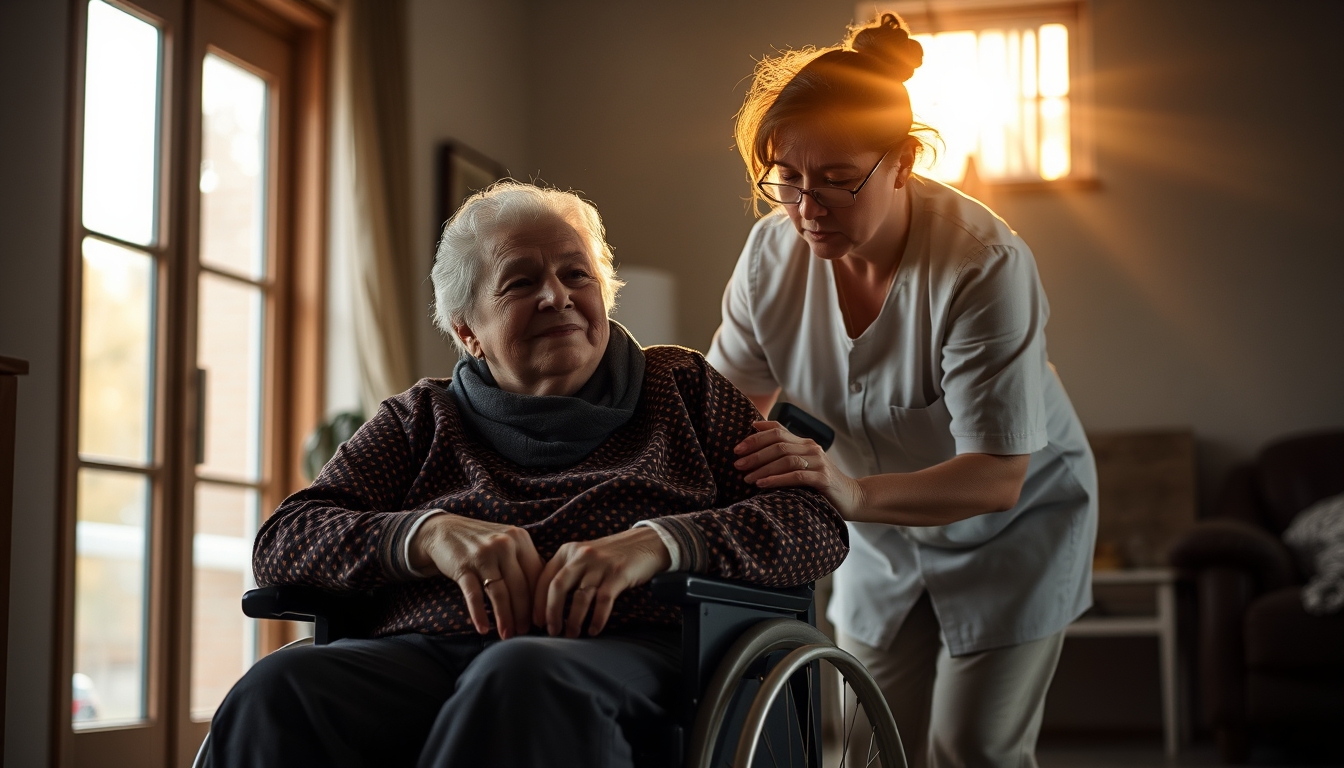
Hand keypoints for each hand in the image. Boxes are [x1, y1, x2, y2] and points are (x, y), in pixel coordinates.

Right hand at [410, 513, 542, 638]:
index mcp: (520, 539)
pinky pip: (474, 596)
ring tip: (507, 635)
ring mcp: (483, 555)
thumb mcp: (508, 542)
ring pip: (500, 593)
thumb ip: (525, 562)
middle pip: (520, 587)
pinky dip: (479, 614)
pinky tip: (483, 629)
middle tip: (525, 632)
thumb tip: (546, 593)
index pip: (537, 575)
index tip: (541, 620)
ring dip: (505, 618)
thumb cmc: (483, 543)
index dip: (540, 600)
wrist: (445, 530)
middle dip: (524, 614)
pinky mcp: (463, 566)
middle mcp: (504, 544)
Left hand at [533, 527, 670, 637]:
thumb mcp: (584, 556)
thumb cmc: (611, 556)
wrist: (646, 543)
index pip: (545, 578)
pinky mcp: (618, 575)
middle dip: (551, 613)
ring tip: (572, 635)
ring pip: (580, 598)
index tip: (535, 622)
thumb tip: (546, 605)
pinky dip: (596, 619)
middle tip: (552, 632)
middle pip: (558, 587)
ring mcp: (600, 565)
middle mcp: (581, 556)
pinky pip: (602, 602)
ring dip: (573, 620)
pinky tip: (593, 631)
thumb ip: (567, 572)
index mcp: (568, 551)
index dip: (537, 602)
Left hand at [733, 420, 865, 518]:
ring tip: (746, 477)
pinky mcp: (823, 479)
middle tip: (737, 463)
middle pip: (778, 443)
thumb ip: (785, 458)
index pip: (777, 431)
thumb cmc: (822, 485)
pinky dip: (777, 479)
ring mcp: (819, 463)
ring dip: (762, 467)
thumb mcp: (803, 468)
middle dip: (754, 453)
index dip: (756, 436)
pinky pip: (796, 476)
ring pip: (785, 459)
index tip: (738, 447)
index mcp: (805, 443)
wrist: (853, 498)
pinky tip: (762, 485)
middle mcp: (811, 448)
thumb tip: (754, 454)